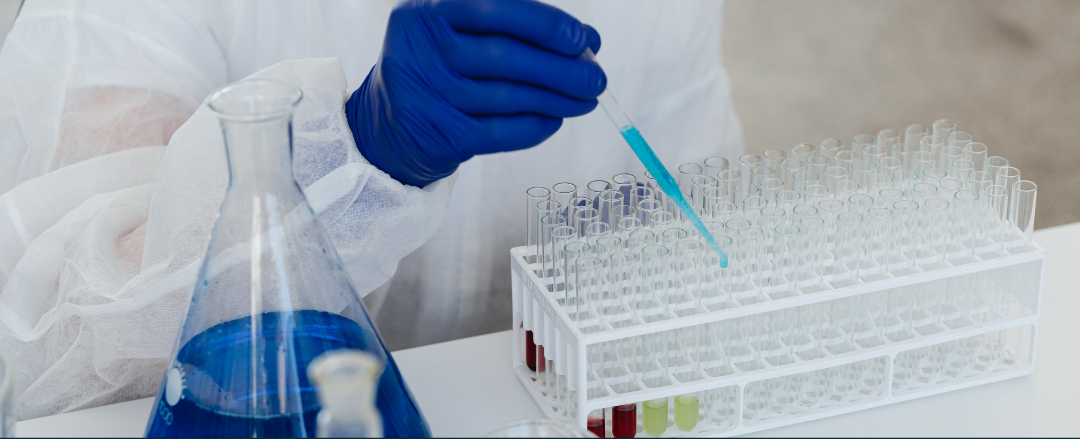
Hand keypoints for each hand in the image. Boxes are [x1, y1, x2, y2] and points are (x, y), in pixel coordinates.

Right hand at [345, 0, 604, 186]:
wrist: (388, 124)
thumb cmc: (441, 67)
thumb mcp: (457, 29)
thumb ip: (514, 25)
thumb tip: (586, 40)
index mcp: (427, 11)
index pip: (494, 8)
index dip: (544, 23)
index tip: (582, 38)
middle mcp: (421, 50)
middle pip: (506, 56)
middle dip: (562, 69)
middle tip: (597, 79)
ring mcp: (428, 95)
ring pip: (509, 97)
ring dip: (557, 100)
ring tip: (586, 101)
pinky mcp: (441, 135)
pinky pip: (501, 132)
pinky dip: (535, 127)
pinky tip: (554, 120)